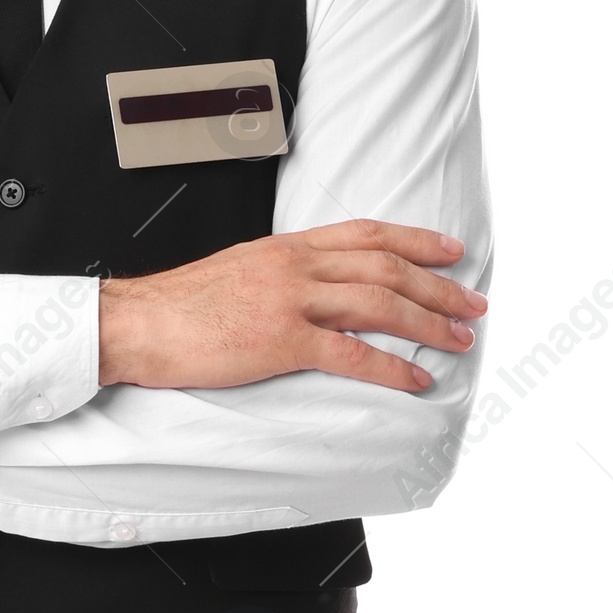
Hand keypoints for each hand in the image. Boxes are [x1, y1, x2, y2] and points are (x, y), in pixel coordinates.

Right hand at [96, 219, 485, 393]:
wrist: (140, 322)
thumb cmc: (181, 305)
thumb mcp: (238, 270)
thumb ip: (280, 274)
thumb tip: (313, 288)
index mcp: (285, 246)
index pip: (363, 233)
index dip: (414, 239)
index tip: (449, 250)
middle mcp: (294, 265)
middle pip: (383, 266)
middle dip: (436, 284)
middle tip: (472, 302)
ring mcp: (289, 300)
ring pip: (377, 303)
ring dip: (426, 321)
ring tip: (458, 339)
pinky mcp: (281, 340)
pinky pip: (350, 352)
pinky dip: (390, 366)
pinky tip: (415, 379)